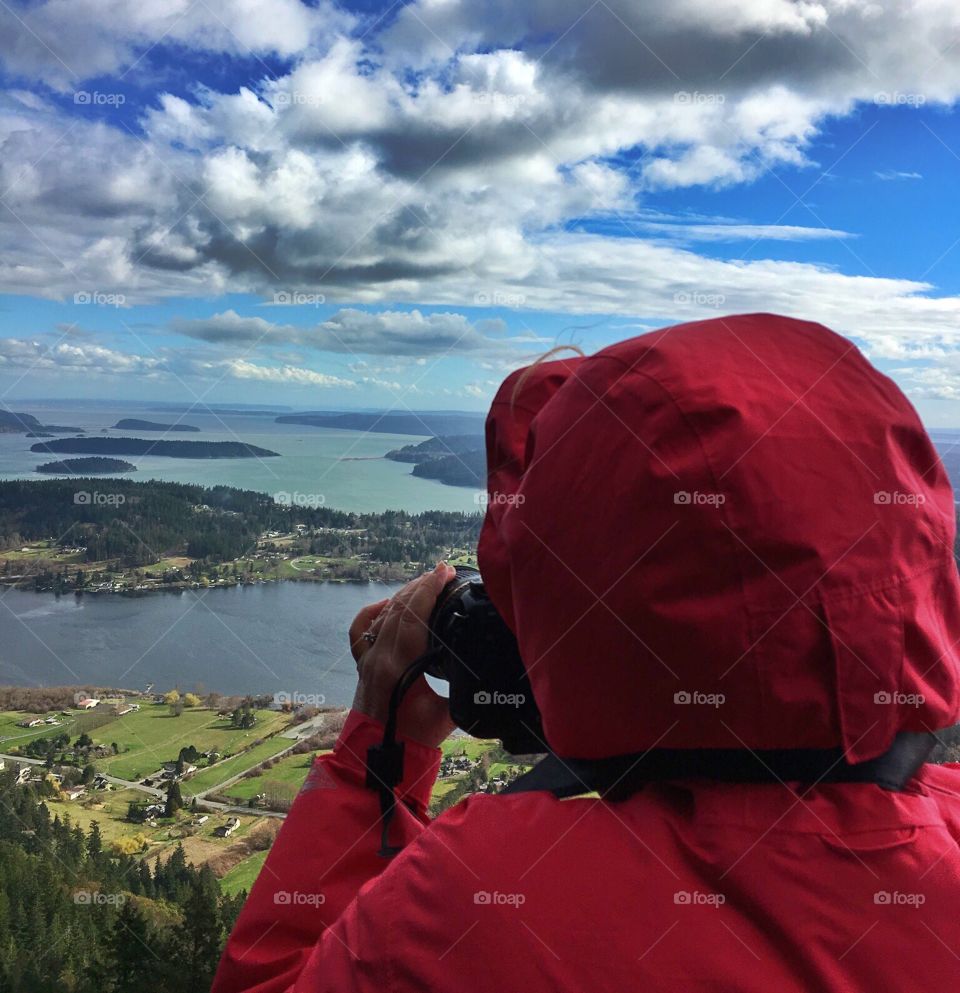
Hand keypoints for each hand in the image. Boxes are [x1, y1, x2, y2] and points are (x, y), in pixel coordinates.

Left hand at [348, 562, 456, 747]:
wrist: (379, 759)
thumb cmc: (414, 740)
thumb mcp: (447, 715)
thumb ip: (466, 690)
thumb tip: (494, 671)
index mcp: (399, 666)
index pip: (413, 615)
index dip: (430, 588)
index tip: (446, 571)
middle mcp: (379, 657)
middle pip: (398, 608)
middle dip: (422, 585)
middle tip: (443, 572)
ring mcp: (367, 659)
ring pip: (383, 614)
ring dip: (405, 594)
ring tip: (426, 583)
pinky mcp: (362, 664)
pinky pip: (362, 628)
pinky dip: (376, 611)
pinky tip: (390, 605)